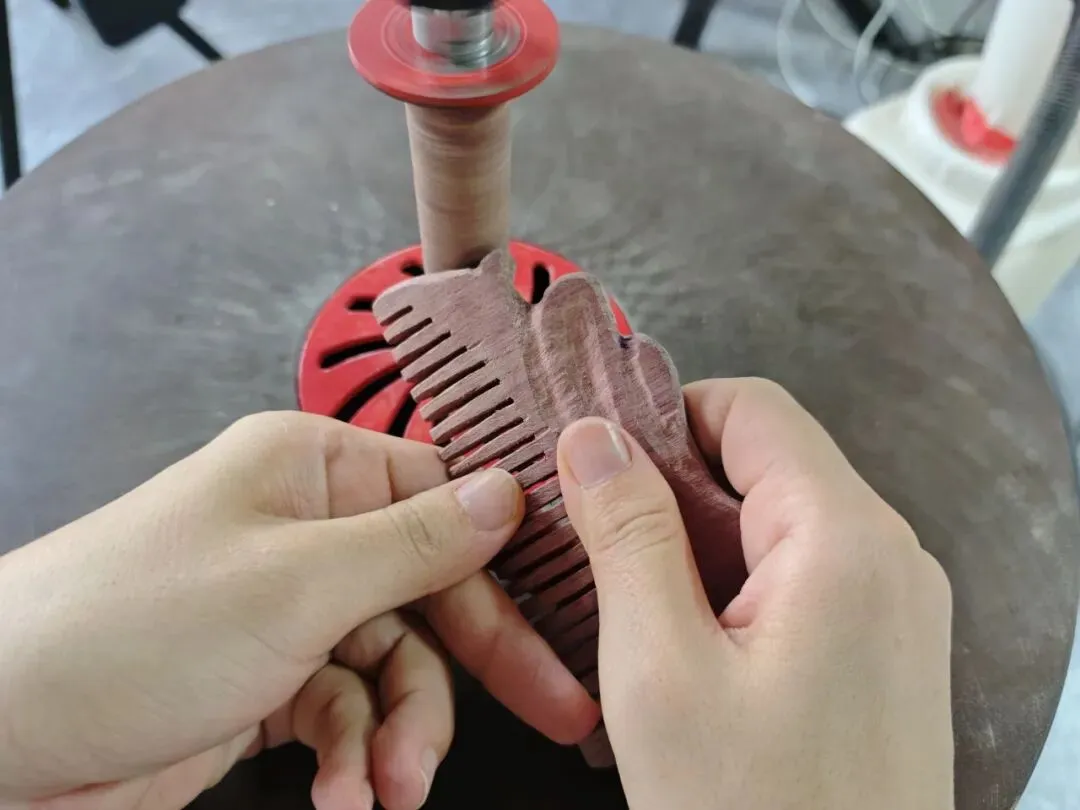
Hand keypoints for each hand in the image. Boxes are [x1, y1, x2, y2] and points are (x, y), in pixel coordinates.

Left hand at [0, 412, 598, 809]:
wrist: (0, 736)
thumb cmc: (128, 627)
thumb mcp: (298, 582)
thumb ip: (418, 542)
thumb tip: (509, 493)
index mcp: (313, 469)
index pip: (447, 496)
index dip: (511, 553)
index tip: (570, 605)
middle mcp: (305, 528)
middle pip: (432, 588)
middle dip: (481, 661)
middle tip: (555, 709)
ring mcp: (286, 607)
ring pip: (396, 665)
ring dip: (401, 732)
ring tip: (385, 786)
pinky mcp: (265, 678)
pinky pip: (344, 713)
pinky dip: (351, 758)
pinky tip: (340, 795)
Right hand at [556, 378, 953, 809]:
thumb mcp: (661, 671)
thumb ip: (628, 536)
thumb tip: (593, 436)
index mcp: (846, 541)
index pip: (752, 409)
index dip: (663, 416)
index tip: (591, 459)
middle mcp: (888, 557)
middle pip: (763, 464)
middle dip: (667, 491)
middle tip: (585, 543)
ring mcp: (893, 606)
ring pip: (771, 524)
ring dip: (688, 549)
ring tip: (621, 609)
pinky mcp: (880, 650)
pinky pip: (794, 580)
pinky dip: (726, 592)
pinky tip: (673, 650)